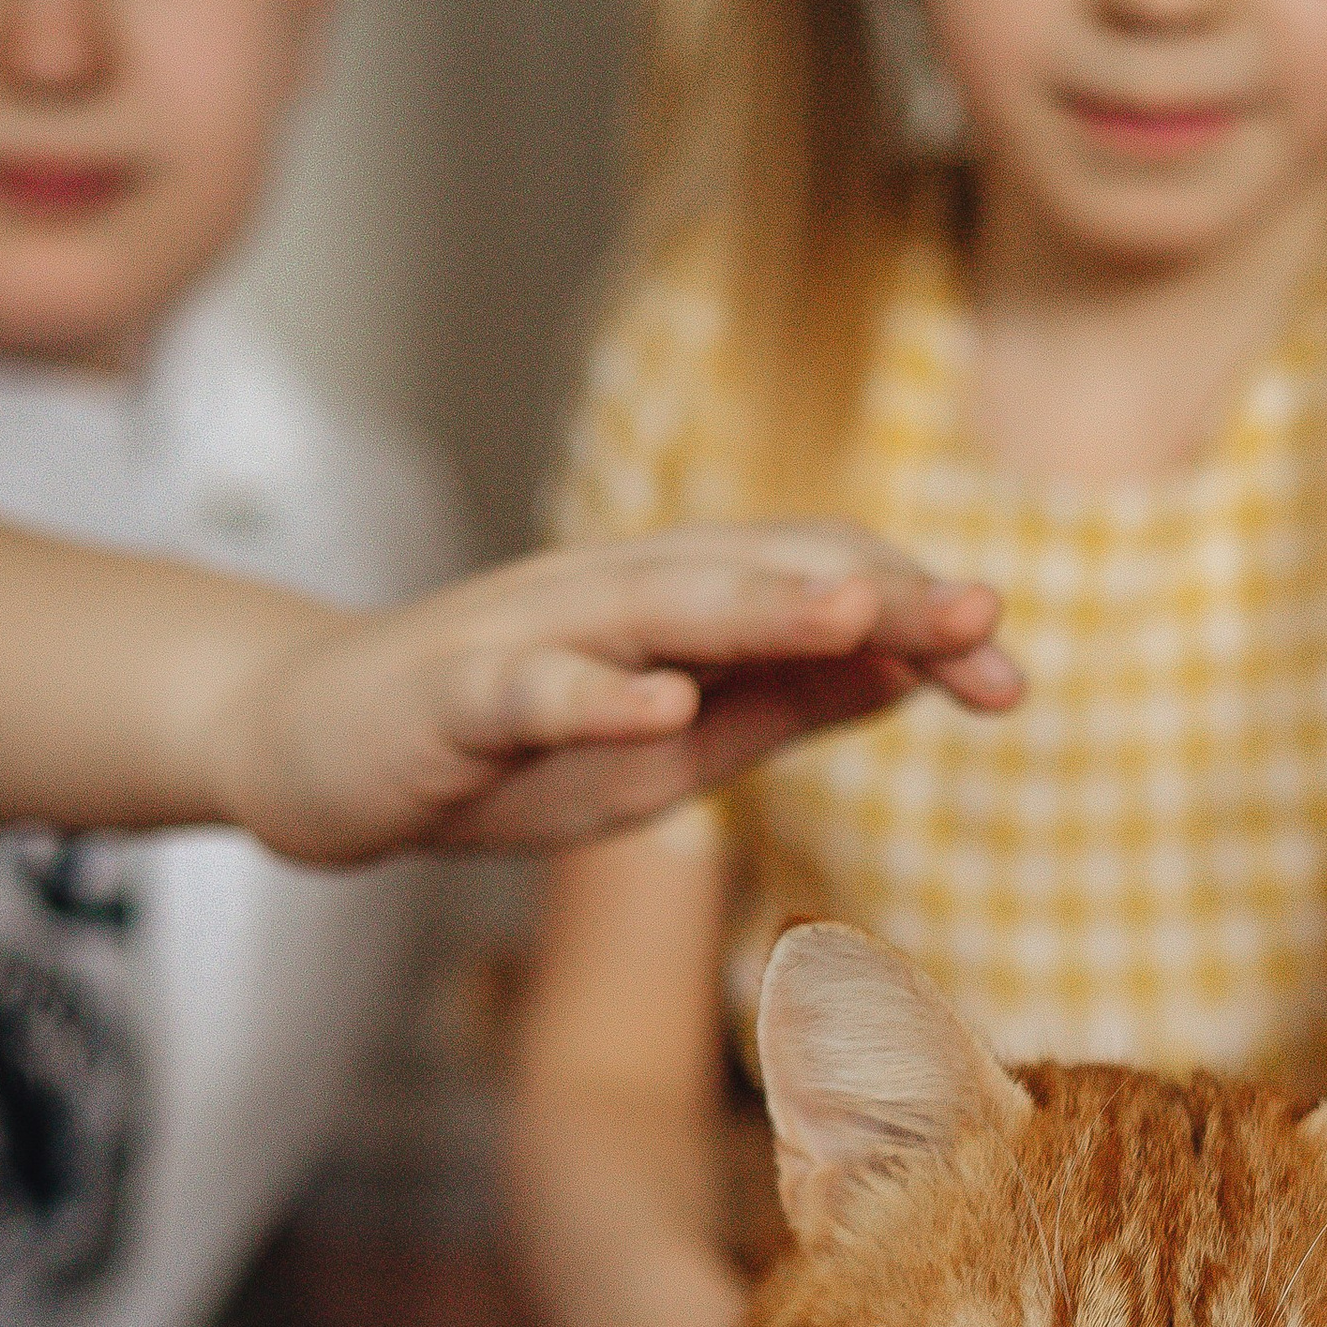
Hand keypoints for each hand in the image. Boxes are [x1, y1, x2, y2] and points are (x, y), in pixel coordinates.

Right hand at [211, 529, 1019, 865]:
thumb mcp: (674, 743)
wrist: (316, 752)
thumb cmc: (506, 753)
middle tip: (985, 618)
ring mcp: (530, 638)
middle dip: (878, 597)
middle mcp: (616, 597)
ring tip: (861, 615)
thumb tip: (913, 667)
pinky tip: (663, 705)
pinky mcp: (452, 696)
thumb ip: (783, 703)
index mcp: (680, 609)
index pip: (818, 587)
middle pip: (762, 574)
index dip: (917, 622)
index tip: (1010, 678)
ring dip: (766, 608)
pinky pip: (531, 690)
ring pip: (660, 606)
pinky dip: (598, 694)